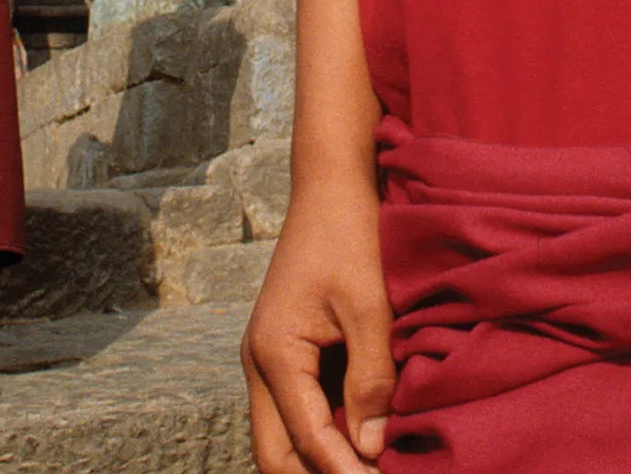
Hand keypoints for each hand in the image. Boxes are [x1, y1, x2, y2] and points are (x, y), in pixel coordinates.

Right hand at [244, 178, 394, 473]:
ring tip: (368, 466)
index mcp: (274, 352)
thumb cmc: (352, 236)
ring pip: (282, 436)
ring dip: (319, 459)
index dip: (344, 472)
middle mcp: (259, 362)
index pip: (307, 439)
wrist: (332, 186)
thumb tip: (369, 448)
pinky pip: (295, 409)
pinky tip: (360, 439)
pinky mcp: (284, 351)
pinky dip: (322, 434)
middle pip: (275, 454)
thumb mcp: (371, 308)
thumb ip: (371, 379)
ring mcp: (267, 357)